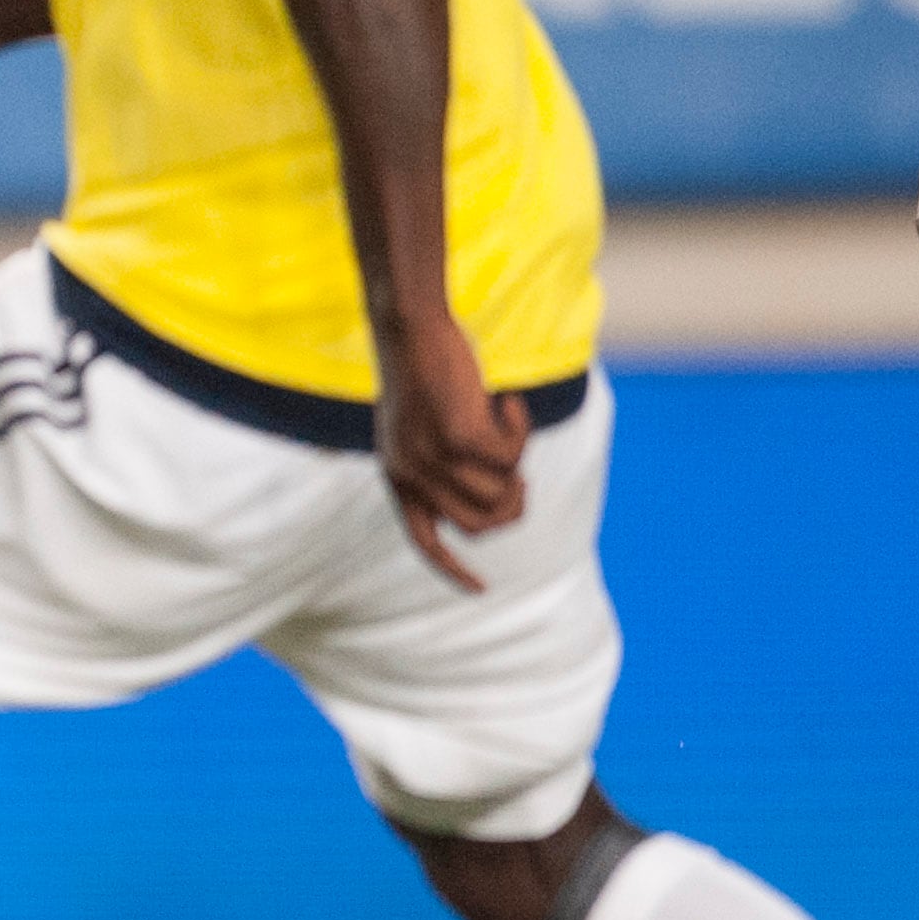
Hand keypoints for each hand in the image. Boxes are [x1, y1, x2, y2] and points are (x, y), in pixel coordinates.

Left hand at [379, 308, 530, 591]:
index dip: (450, 568)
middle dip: (512, 505)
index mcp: (397, 474)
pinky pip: (512, 457)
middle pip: (480, 525)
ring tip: (507, 426)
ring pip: (501, 493)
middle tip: (517, 470)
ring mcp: (432, 457)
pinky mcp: (458, 436)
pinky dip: (520, 430)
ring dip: (518, 465)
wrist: (412, 329)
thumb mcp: (425, 424)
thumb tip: (497, 500)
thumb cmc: (424, 371)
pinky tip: (507, 402)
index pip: (423, 539)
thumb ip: (448, 463)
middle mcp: (410, 472)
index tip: (479, 589)